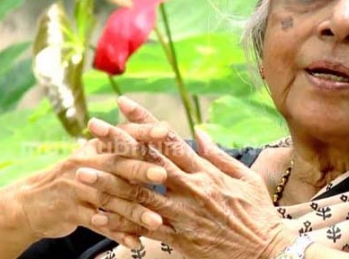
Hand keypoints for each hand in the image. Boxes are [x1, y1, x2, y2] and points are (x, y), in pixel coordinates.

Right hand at [14, 117, 169, 248]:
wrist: (30, 203)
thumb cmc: (75, 178)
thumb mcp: (93, 159)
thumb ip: (123, 152)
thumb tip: (162, 142)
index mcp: (95, 147)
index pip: (122, 134)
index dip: (143, 131)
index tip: (164, 129)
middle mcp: (85, 163)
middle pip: (116, 165)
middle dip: (141, 169)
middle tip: (163, 174)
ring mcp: (75, 188)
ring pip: (110, 199)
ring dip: (135, 212)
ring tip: (156, 221)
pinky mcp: (70, 212)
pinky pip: (98, 224)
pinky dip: (118, 234)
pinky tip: (135, 242)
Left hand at [95, 99, 293, 258]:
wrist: (266, 252)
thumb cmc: (258, 213)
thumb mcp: (246, 177)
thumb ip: (218, 155)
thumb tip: (198, 132)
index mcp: (205, 172)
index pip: (168, 140)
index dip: (144, 121)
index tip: (124, 105)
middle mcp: (190, 190)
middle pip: (146, 162)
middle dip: (118, 142)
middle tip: (93, 127)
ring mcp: (182, 216)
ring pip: (138, 196)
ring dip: (108, 183)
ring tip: (82, 171)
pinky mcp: (179, 240)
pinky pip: (144, 230)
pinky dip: (120, 223)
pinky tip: (98, 215)